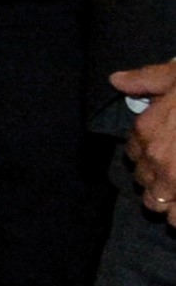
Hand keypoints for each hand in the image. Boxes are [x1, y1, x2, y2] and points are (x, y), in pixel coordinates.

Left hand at [117, 64, 175, 220]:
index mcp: (145, 132)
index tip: (165, 155)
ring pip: (158, 206)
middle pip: (145, 184)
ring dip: (170, 202)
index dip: (149, 157)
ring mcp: (174, 181)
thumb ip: (147, 80)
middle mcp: (155, 160)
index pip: (133, 155)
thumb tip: (115, 80)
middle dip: (160, 182)